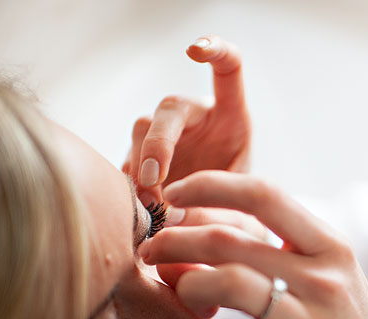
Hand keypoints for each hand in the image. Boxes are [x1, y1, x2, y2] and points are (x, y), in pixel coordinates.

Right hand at [124, 36, 250, 205]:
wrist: (220, 219)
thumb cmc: (238, 199)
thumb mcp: (240, 198)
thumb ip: (217, 200)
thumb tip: (173, 216)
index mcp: (230, 116)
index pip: (228, 70)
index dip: (215, 51)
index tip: (195, 50)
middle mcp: (195, 117)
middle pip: (169, 108)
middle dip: (157, 143)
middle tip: (154, 179)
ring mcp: (166, 135)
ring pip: (142, 132)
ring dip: (141, 169)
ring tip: (153, 206)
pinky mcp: (143, 157)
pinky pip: (128, 161)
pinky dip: (132, 187)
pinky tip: (141, 211)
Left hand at [138, 171, 367, 318]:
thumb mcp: (332, 275)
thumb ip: (285, 246)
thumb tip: (209, 216)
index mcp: (333, 249)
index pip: (266, 197)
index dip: (210, 186)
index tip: (173, 195)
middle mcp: (327, 282)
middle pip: (231, 242)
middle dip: (176, 240)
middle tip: (152, 250)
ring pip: (229, 285)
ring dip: (189, 285)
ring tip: (184, 293)